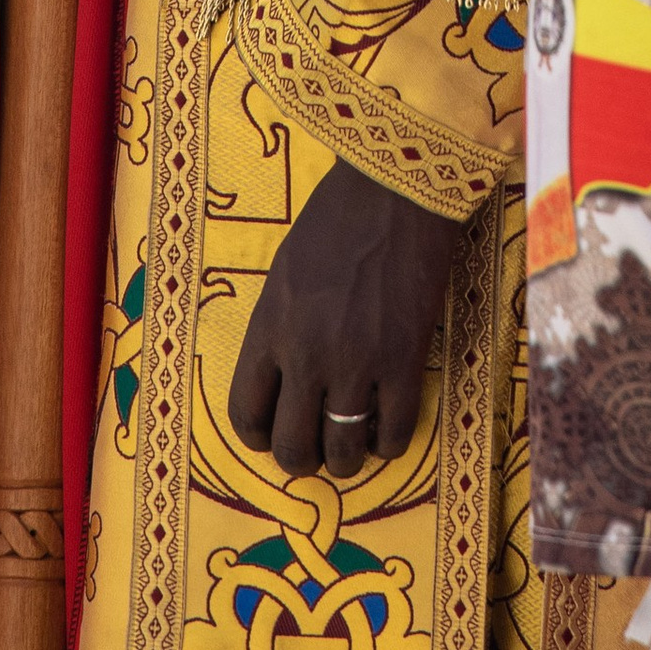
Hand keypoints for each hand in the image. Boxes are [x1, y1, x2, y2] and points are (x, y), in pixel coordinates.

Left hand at [229, 160, 461, 480]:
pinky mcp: (405, 360)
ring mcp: (357, 362)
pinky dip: (389, 443)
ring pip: (343, 452)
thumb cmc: (336, 218)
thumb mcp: (285, 271)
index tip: (274, 434)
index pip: (245, 415)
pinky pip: (395, 433)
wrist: (395, 189)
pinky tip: (388, 428)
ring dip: (346, 459)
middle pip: (292, 448)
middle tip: (316, 449)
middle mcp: (306, 355)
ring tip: (354, 445)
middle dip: (302, 460)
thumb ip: (280, 328)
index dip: (259, 438)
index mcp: (269, 329)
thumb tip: (287, 377)